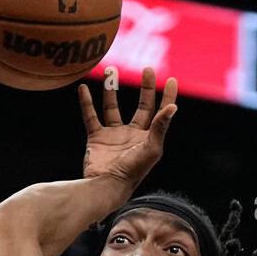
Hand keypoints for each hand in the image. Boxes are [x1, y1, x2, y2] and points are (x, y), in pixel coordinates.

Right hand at [79, 67, 177, 187]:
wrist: (106, 186)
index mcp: (148, 138)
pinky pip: (91, 117)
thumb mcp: (151, 149)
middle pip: (142, 106)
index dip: (167, 97)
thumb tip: (172, 107)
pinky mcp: (97, 139)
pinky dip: (86, 103)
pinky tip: (83, 89)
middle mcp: (132, 135)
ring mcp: (114, 136)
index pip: (161, 112)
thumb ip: (160, 127)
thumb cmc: (132, 171)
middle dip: (146, 88)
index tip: (171, 79)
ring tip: (111, 71)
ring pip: (113, 107)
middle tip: (147, 69)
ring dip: (112, 89)